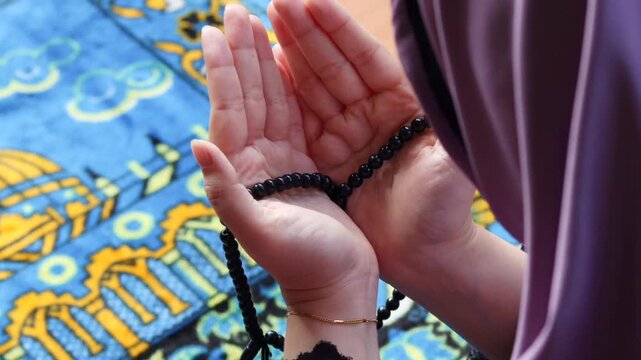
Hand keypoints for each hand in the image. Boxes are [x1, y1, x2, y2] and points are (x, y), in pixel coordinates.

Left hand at [192, 5, 377, 308]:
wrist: (336, 287)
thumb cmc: (304, 265)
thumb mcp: (262, 232)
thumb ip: (227, 192)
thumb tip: (196, 144)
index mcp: (243, 172)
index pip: (229, 111)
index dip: (222, 71)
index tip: (214, 31)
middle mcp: (257, 162)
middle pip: (248, 97)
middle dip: (241, 54)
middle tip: (235, 11)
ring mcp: (281, 161)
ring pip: (271, 101)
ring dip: (262, 64)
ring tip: (256, 26)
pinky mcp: (306, 165)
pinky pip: (295, 116)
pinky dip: (290, 88)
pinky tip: (285, 64)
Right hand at [267, 0, 476, 283]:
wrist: (425, 257)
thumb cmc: (445, 213)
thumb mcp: (453, 166)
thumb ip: (449, 125)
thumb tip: (450, 71)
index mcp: (402, 106)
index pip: (366, 57)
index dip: (339, 30)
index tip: (310, 1)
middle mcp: (374, 114)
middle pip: (334, 67)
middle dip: (306, 34)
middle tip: (275, 4)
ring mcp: (350, 134)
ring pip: (315, 88)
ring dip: (290, 58)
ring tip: (261, 28)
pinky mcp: (331, 158)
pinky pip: (304, 120)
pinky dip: (285, 96)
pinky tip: (268, 71)